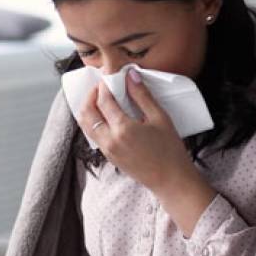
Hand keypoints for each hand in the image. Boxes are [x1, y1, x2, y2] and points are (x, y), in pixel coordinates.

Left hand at [77, 69, 215, 235]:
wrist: (170, 180)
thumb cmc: (170, 150)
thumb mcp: (160, 118)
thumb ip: (143, 96)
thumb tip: (131, 76)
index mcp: (122, 129)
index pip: (104, 100)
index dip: (104, 86)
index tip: (110, 77)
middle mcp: (109, 140)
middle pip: (86, 112)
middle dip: (90, 95)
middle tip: (101, 87)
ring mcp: (107, 150)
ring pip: (85, 125)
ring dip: (88, 109)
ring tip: (101, 99)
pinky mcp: (109, 157)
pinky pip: (93, 135)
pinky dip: (93, 121)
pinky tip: (106, 116)